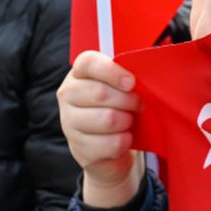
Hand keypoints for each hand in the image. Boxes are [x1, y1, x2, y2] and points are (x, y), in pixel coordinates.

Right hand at [57, 51, 142, 206]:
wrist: (109, 142)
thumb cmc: (118, 106)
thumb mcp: (121, 86)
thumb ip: (127, 76)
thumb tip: (142, 74)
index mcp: (79, 73)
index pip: (88, 63)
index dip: (112, 71)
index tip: (131, 82)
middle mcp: (68, 95)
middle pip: (100, 93)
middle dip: (128, 100)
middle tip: (138, 105)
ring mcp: (69, 123)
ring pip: (107, 120)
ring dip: (126, 122)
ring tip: (129, 122)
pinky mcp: (78, 148)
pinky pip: (110, 144)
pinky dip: (124, 142)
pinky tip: (124, 139)